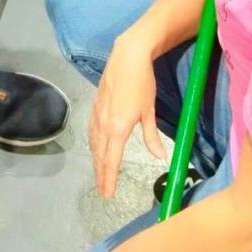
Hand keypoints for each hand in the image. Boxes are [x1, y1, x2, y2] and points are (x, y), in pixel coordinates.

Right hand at [89, 33, 164, 197]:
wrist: (127, 56)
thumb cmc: (142, 83)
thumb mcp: (149, 111)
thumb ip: (151, 136)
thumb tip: (159, 157)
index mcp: (118, 128)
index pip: (111, 160)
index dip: (109, 179)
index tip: (107, 194)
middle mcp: (104, 124)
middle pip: (100, 155)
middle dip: (101, 174)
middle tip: (102, 191)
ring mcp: (97, 114)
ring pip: (94, 143)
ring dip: (96, 160)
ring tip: (99, 173)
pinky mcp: (96, 105)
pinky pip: (92, 130)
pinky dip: (93, 143)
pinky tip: (95, 145)